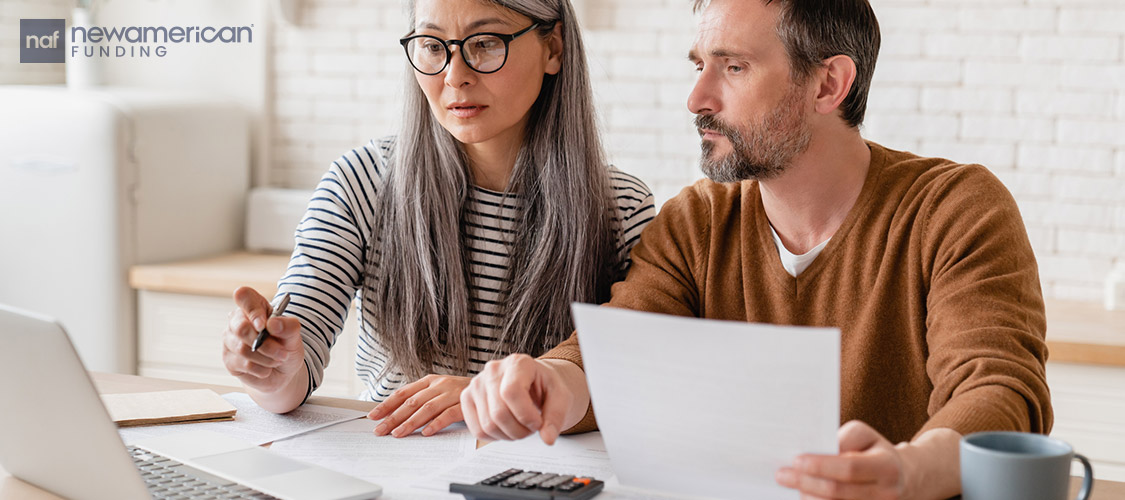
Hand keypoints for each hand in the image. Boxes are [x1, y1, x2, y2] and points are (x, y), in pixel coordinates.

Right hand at [221, 286, 304, 393]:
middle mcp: (237, 320)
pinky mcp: (229, 360)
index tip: (264, 325)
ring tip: (278, 359)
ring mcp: (230, 340)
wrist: (283, 370)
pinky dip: (262, 369)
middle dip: (265, 344)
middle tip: (282, 352)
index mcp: (254, 306)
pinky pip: (244, 364)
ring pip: (242, 349)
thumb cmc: (286, 345)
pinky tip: (267, 367)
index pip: (243, 295)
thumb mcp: (294, 334)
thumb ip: (288, 326)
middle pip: (241, 328)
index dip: (252, 310)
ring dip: (267, 358)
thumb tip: (272, 324)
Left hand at [368, 374, 468, 437]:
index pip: (403, 393)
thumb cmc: (458, 392)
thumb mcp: (437, 390)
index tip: (373, 416)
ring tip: (398, 434)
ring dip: (410, 422)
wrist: (488, 387)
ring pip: (426, 408)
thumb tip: (393, 414)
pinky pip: (448, 415)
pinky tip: (426, 433)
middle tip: (381, 430)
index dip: (387, 404)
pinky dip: (436, 424)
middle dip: (393, 417)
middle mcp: (439, 385)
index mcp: (429, 380)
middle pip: (412, 402)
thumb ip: (419, 399)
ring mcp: (452, 394)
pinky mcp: (464, 404)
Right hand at [461, 354, 574, 444]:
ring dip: (509, 435)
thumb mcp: (561, 398)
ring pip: (487, 425)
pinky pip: (477, 430)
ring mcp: (477, 383)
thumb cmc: (546, 387)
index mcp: (518, 363)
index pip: (511, 392)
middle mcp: (493, 369)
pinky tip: (507, 427)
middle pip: (498, 413)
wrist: (534, 383)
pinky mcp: (467, 398)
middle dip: (520, 430)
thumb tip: (548, 438)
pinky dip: (495, 437)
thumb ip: (556, 417)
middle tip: (531, 427)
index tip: (538, 423)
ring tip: (521, 426)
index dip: (525, 415)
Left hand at [775, 420, 904, 499]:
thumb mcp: (865, 435)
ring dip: (808, 498)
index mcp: (887, 467)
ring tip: (791, 486)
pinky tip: (804, 497)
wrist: (901, 478)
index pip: (850, 468)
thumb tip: (818, 451)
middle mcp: (886, 494)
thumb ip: (844, 439)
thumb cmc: (873, 451)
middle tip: (782, 475)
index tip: (796, 460)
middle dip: (806, 483)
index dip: (821, 466)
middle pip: (838, 492)